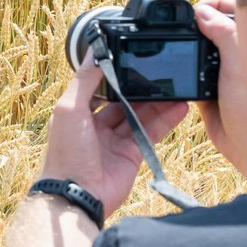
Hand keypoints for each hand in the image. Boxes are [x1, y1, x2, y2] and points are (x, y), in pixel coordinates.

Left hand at [39, 61, 186, 215]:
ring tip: (177, 85)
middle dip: (141, 87)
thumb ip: (85, 80)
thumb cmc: (66, 152)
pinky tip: (180, 107)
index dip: (116, 74)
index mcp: (78, 112)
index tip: (134, 58)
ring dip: (158, 102)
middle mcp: (96, 125)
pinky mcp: (132, 155)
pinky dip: (166, 120)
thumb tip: (94, 51)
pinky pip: (151, 133)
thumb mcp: (70, 109)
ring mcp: (115, 141)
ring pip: (140, 115)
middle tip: (161, 70)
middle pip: (123, 100)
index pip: (100, 87)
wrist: (77, 194)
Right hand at [192, 0, 246, 188]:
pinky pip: (192, 71)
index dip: (219, 3)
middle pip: (217, 26)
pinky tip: (177, 64)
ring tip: (176, 40)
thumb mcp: (240, 62)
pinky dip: (184, 66)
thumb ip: (223, 31)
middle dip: (200, 21)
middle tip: (182, 22)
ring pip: (203, 48)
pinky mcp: (209, 90)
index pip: (239, 10)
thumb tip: (202, 11)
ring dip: (190, 44)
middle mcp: (243, 54)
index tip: (199, 5)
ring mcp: (226, 72)